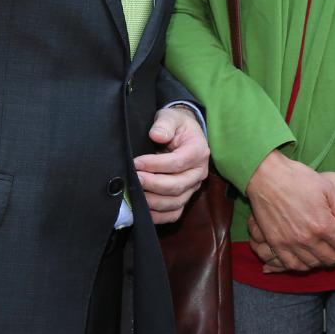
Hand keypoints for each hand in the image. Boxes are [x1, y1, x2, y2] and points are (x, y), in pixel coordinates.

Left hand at [135, 104, 209, 224]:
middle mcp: (199, 172)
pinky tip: (144, 212)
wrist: (183, 134)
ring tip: (137, 196)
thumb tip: (157, 135)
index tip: (137, 163)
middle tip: (135, 179)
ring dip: (155, 202)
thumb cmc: (176, 125)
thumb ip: (164, 123)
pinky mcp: (184, 197)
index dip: (156, 165)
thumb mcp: (171, 116)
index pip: (178, 163)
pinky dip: (160, 216)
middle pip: (178, 185)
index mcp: (198, 151)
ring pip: (176, 202)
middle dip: (154, 184)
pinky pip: (175, 213)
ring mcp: (192, 187)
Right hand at [244, 149, 334, 271]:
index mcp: (323, 225)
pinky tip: (307, 255)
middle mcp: (307, 239)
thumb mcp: (328, 190)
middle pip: (331, 258)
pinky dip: (303, 264)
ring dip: (322, 258)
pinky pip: (292, 264)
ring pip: (313, 264)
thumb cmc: (299, 178)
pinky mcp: (275, 244)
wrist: (267, 175)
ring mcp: (290, 243)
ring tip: (324, 248)